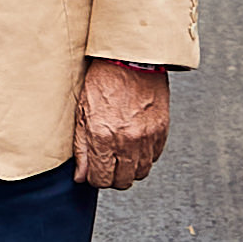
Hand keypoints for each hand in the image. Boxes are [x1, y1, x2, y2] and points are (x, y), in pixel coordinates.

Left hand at [74, 57, 170, 190]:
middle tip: (106, 165)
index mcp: (103, 137)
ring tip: (120, 155)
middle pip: (121, 181)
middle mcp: (127, 141)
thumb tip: (81, 176)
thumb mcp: (82, 113)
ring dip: (128, 169)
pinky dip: (144, 157)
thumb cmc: (103, 82)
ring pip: (139, 173)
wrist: (131, 60)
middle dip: (111, 177)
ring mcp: (147, 138)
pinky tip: (134, 144)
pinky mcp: (161, 132)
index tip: (93, 171)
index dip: (94, 178)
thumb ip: (81, 149)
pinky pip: (154, 158)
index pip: (100, 179)